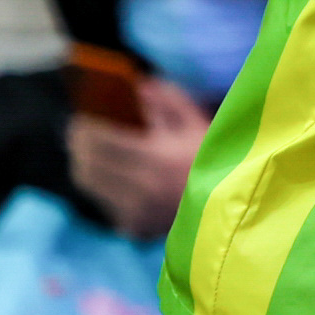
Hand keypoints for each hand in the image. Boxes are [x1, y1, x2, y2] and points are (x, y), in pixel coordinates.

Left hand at [68, 76, 212, 241]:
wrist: (235, 210)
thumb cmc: (218, 162)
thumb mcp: (199, 125)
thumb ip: (168, 101)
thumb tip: (139, 85)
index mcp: (156, 158)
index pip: (99, 140)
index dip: (83, 127)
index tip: (80, 118)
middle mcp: (142, 189)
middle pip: (86, 164)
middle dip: (78, 146)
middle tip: (79, 134)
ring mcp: (136, 213)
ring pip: (88, 185)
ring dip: (86, 165)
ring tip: (92, 154)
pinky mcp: (135, 229)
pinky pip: (105, 203)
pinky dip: (105, 189)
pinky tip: (119, 179)